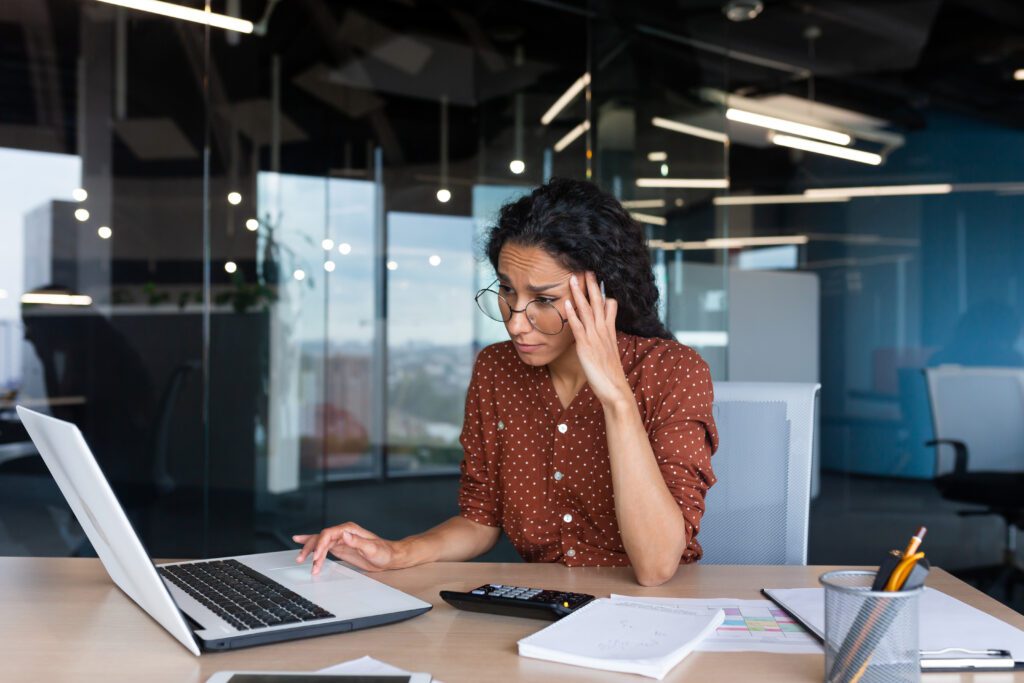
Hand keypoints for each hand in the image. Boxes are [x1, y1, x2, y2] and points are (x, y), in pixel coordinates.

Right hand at [293, 522, 400, 573]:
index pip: (328, 534)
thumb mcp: (372, 548)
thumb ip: (357, 541)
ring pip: (320, 542)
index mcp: (349, 530)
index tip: (316, 557)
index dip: (320, 544)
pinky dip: (313, 547)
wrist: (389, 557)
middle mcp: (343, 533)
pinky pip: (323, 546)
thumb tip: (344, 535)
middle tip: (303, 560)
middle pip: (321, 537)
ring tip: (300, 559)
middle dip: (311, 548)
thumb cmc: (383, 552)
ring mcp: (340, 540)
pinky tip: (301, 543)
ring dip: (310, 550)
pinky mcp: (340, 547)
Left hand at [564, 271, 629, 405]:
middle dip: (593, 285)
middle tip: (588, 269)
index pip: (608, 305)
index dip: (603, 292)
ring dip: (580, 293)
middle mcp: (604, 331)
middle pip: (599, 303)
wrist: (615, 390)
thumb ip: (606, 339)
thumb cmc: (610, 374)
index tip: (598, 277)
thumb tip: (604, 330)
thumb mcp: (609, 352)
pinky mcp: (586, 346)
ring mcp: (595, 337)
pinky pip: (578, 326)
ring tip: (574, 278)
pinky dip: (573, 314)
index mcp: (609, 331)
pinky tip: (567, 303)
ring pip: (588, 310)